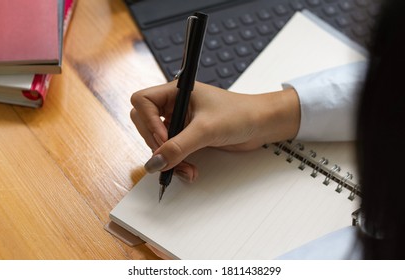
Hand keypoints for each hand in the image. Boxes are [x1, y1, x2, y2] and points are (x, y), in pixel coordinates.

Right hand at [130, 81, 299, 181]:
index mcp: (176, 91)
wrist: (262, 125)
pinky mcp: (188, 137)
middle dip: (156, 145)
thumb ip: (178, 147)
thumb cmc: (240, 114)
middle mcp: (175, 105)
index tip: (164, 138)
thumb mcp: (206, 130)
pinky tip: (190, 170)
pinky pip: (171, 152)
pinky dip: (177, 163)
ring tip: (186, 170)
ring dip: (168, 159)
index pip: (142, 102)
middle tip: (170, 157)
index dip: (148, 122)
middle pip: (144, 124)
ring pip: (157, 142)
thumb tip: (154, 162)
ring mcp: (180, 121)